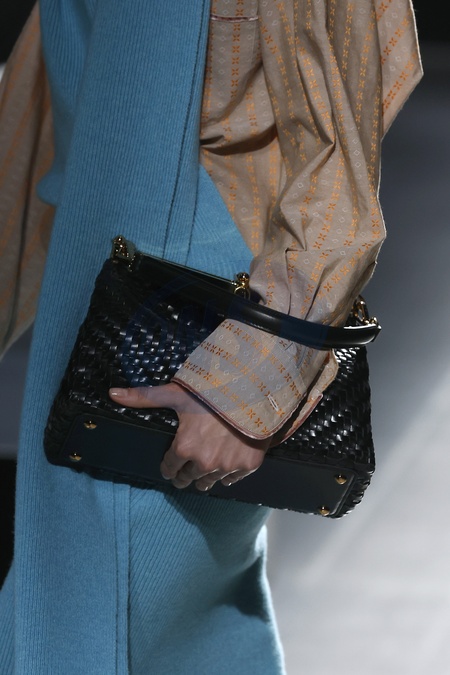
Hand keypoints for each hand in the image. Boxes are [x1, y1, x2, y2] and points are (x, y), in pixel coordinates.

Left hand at [109, 383, 269, 490]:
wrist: (253, 389)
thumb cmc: (212, 390)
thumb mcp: (176, 393)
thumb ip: (144, 397)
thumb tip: (113, 393)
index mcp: (184, 447)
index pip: (169, 469)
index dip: (168, 466)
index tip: (171, 464)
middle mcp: (204, 462)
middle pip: (188, 480)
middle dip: (185, 473)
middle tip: (188, 465)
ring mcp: (227, 465)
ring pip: (209, 482)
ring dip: (205, 475)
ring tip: (207, 464)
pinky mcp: (247, 465)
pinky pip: (231, 479)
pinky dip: (228, 473)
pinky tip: (226, 461)